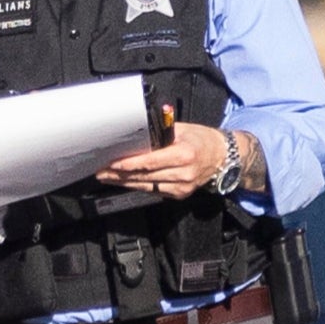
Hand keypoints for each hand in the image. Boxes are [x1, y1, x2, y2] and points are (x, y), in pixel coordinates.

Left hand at [99, 121, 227, 199]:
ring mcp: (181, 187)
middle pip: (145, 176)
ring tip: (107, 177)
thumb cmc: (202, 139)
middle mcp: (183, 174)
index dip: (130, 164)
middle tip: (101, 171)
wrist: (223, 158)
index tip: (112, 163)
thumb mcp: (183, 129)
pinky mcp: (179, 194)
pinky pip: (154, 191)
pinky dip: (138, 186)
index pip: (151, 162)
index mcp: (184, 155)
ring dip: (124, 182)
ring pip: (146, 186)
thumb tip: (138, 130)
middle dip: (120, 174)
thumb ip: (161, 131)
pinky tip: (124, 182)